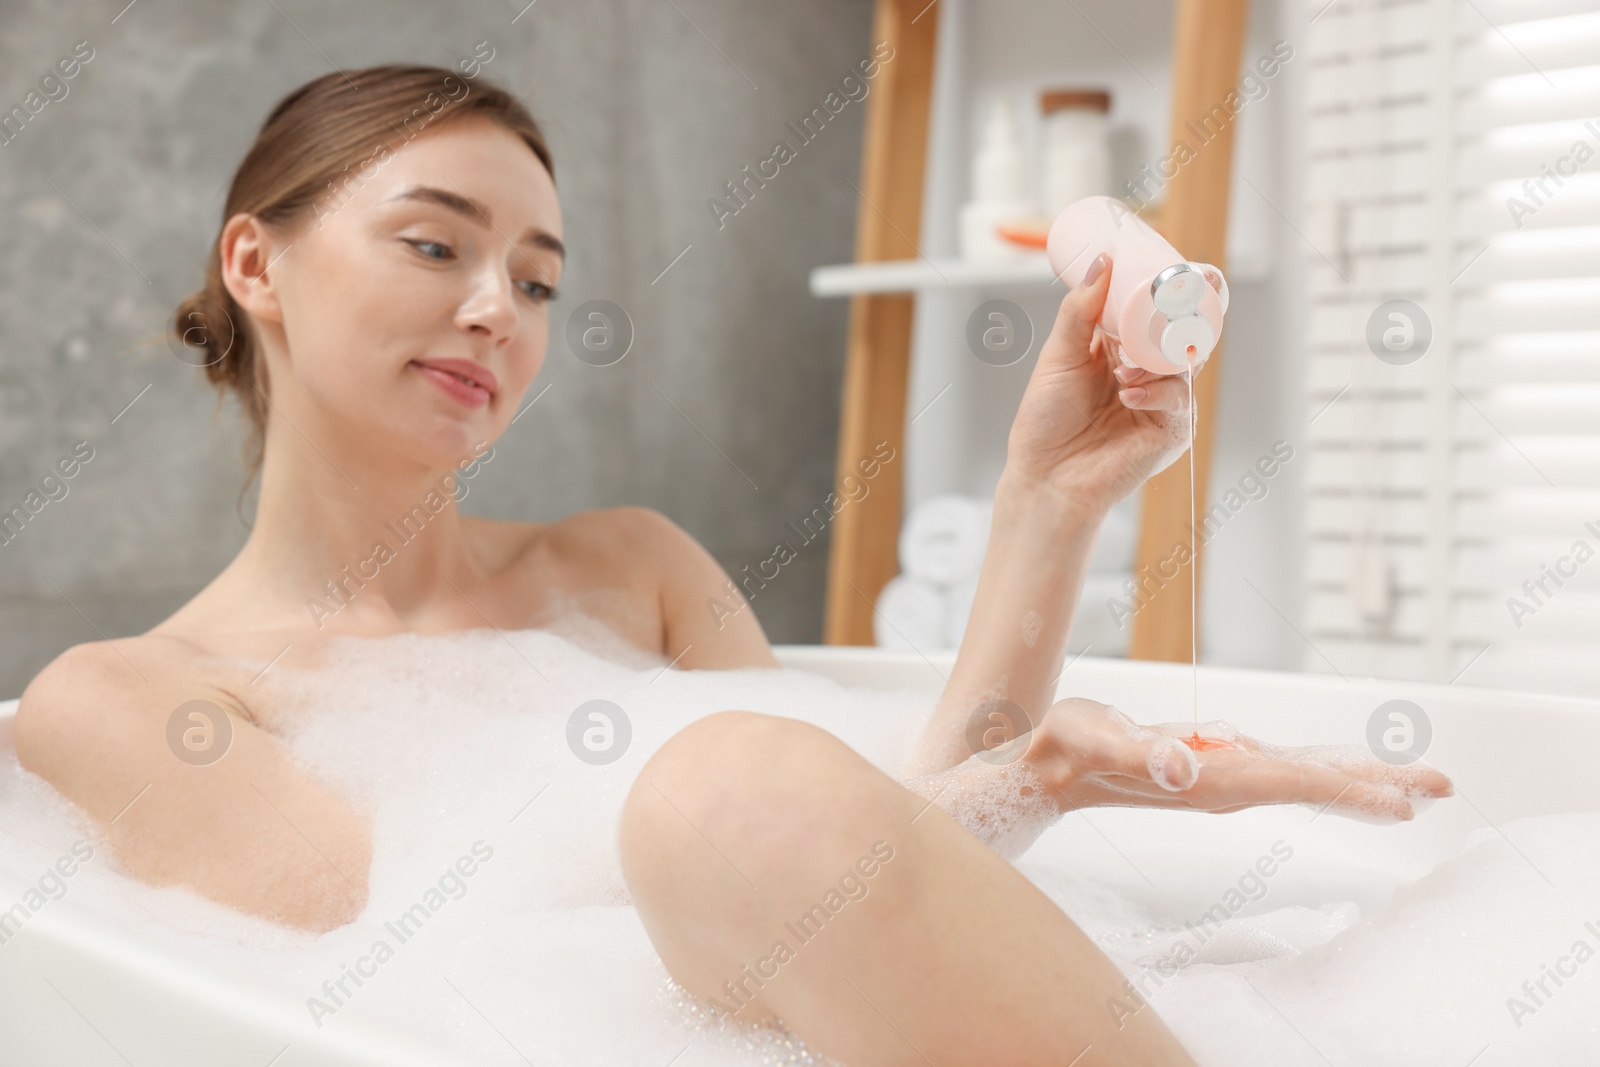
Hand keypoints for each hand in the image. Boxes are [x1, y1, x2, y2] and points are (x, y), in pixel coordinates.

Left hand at [1002, 254, 1195, 512]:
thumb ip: (1079, 312)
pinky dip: (1157, 394)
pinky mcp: (1171, 433)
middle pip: (1179, 334)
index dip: (1166, 291)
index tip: (1172, 265)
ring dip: (1157, 359)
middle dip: (1180, 315)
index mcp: (1123, 352)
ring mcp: (1163, 403)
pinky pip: (1180, 403)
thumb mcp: (1059, 356)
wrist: (1045, 478)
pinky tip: (1129, 394)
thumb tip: (1103, 262)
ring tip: (1123, 369)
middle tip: (1170, 299)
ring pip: (1185, 364)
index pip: (1154, 315)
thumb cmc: (1046, 424)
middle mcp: (1148, 374)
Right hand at [1019, 697, 1454, 820]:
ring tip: (1410, 785)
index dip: (1353, 789)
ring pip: (1305, 777)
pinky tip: (1338, 769)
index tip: (1407, 801)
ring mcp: (1224, 777)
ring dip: (1358, 780)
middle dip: (1378, 786)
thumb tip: (1182, 763)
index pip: (1297, 783)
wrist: (1048, 770)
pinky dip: (1321, 769)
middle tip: (1441, 788)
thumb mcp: (1099, 738)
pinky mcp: (1213, 765)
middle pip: (1316, 784)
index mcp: (1212, 779)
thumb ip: (1139, 751)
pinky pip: (1282, 767)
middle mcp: (1228, 784)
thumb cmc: (1070, 750)